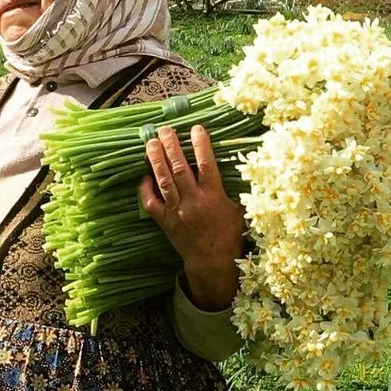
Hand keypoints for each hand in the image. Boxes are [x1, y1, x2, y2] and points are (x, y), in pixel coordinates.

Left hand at [140, 125, 244, 311]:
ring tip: (151, 143)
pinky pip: (151, 203)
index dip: (200, 145)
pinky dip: (146, 189)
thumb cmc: (230, 235)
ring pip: (163, 181)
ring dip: (156, 160)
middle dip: (171, 146)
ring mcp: (177, 211)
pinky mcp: (165, 221)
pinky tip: (145, 175)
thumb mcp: (240, 211)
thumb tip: (245, 170)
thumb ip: (238, 190)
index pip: (205, 164)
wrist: (213, 262)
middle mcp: (193, 201)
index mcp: (213, 196)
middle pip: (179, 168)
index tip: (196, 128)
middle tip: (165, 130)